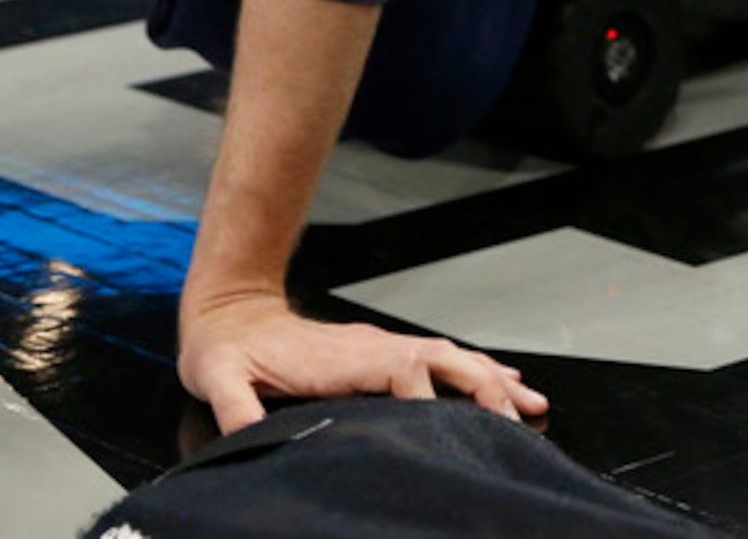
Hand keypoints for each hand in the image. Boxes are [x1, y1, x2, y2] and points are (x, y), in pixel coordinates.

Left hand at [176, 290, 546, 435]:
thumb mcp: (216, 378)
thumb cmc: (224, 350)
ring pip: (450, 357)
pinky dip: (478, 371)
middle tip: (518, 421)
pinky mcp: (382, 354)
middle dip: (483, 387)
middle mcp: (371, 347)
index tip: (449, 428)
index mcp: (341, 357)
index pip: (401, 373)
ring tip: (530, 403)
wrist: (229, 312)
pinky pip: (441, 360)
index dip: (428, 398)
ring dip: (490, 379)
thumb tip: (249, 435)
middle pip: (442, 359)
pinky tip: (505, 384)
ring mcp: (380, 347)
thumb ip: (234, 406)